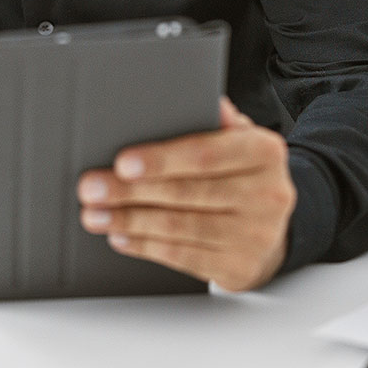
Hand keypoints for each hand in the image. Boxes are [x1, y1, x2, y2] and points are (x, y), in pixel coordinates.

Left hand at [78, 98, 296, 291]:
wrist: (275, 232)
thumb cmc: (245, 177)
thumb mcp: (241, 141)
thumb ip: (219, 122)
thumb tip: (202, 99)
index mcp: (265, 153)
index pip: (205, 155)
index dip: (161, 160)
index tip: (122, 162)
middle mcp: (266, 195)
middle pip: (186, 192)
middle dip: (130, 191)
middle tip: (92, 188)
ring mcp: (255, 235)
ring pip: (179, 227)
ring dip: (129, 220)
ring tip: (95, 214)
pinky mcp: (239, 267)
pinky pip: (183, 257)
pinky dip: (145, 246)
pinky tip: (121, 236)